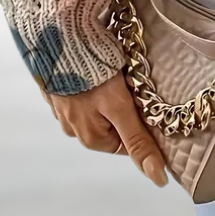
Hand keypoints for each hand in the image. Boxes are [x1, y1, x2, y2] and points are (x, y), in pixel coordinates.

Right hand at [40, 70, 167, 187]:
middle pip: (114, 124)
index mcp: (90, 138)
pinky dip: (95, 80)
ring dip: (110, 91)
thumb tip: (158, 178)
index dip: (143, 123)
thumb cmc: (92, 74)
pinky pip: (84, 88)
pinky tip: (98, 64)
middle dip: (126, 106)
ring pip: (99, 106)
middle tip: (134, 82)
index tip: (150, 102)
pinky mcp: (60, 86)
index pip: (128, 141)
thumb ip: (138, 141)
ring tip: (116, 70)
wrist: (57, 37)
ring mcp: (64, 107)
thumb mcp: (120, 108)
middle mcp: (74, 128)